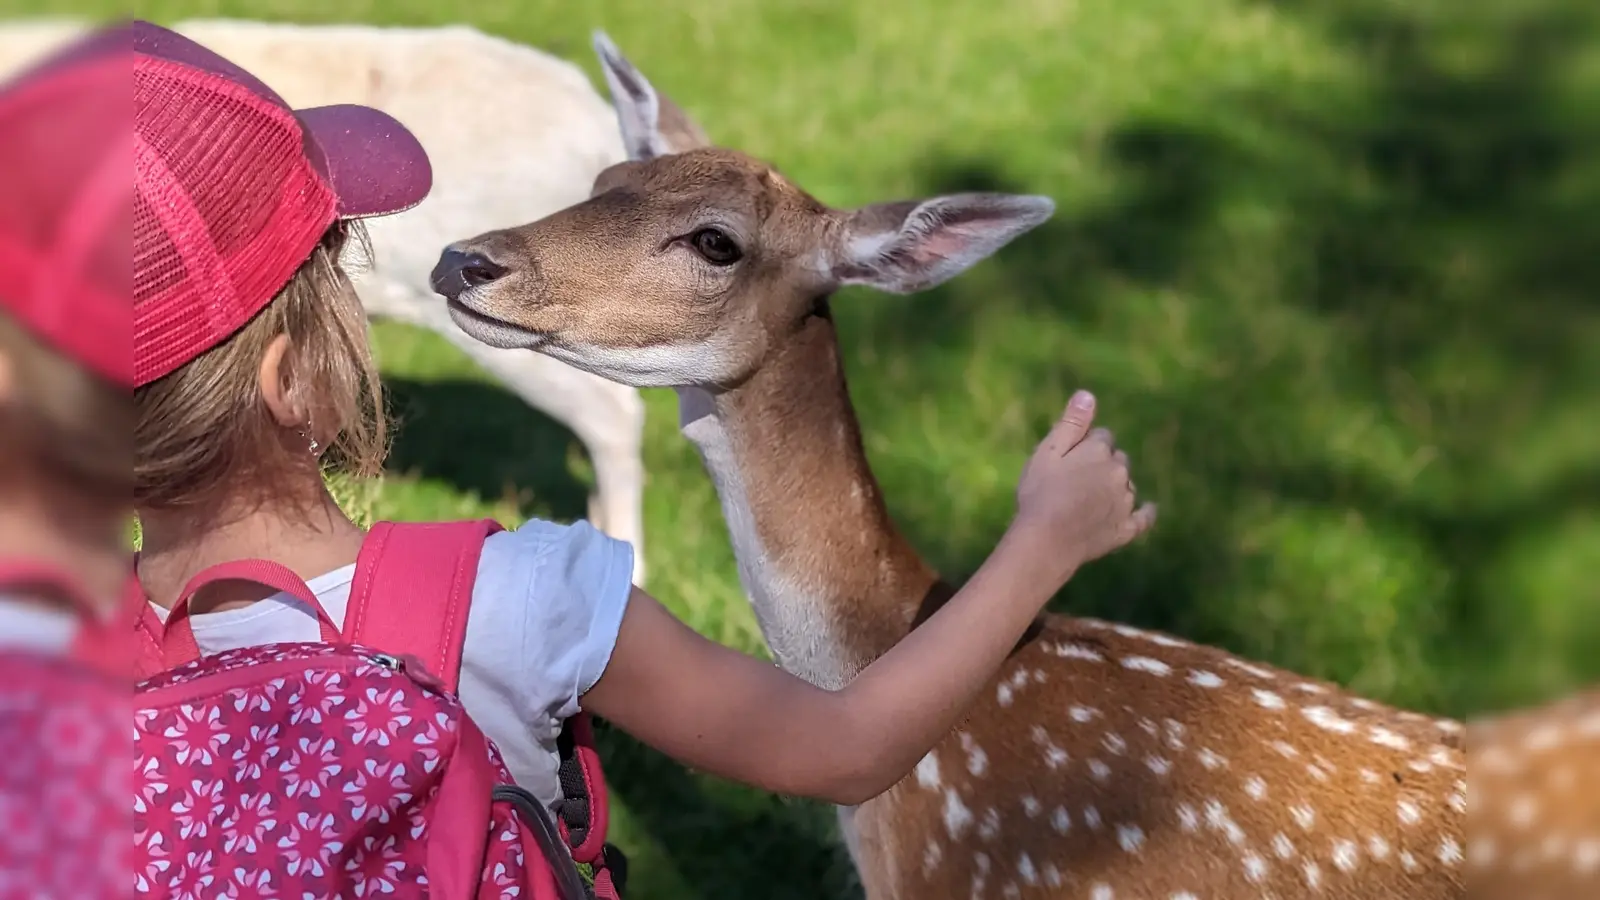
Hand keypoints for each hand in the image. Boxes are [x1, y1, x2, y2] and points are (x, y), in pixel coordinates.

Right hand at [1009, 390, 1155, 578]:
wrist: (1047, 540)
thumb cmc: (1040, 493)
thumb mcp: (1047, 452)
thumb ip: (1071, 423)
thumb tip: (1088, 395)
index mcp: (1100, 450)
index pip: (1102, 437)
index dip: (1086, 445)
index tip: (1071, 457)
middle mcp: (1119, 472)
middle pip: (1118, 460)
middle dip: (1104, 464)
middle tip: (1080, 478)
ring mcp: (1126, 502)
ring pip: (1127, 486)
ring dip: (1117, 487)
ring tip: (1094, 499)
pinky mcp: (1127, 529)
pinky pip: (1144, 518)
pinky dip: (1147, 512)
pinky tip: (1149, 509)